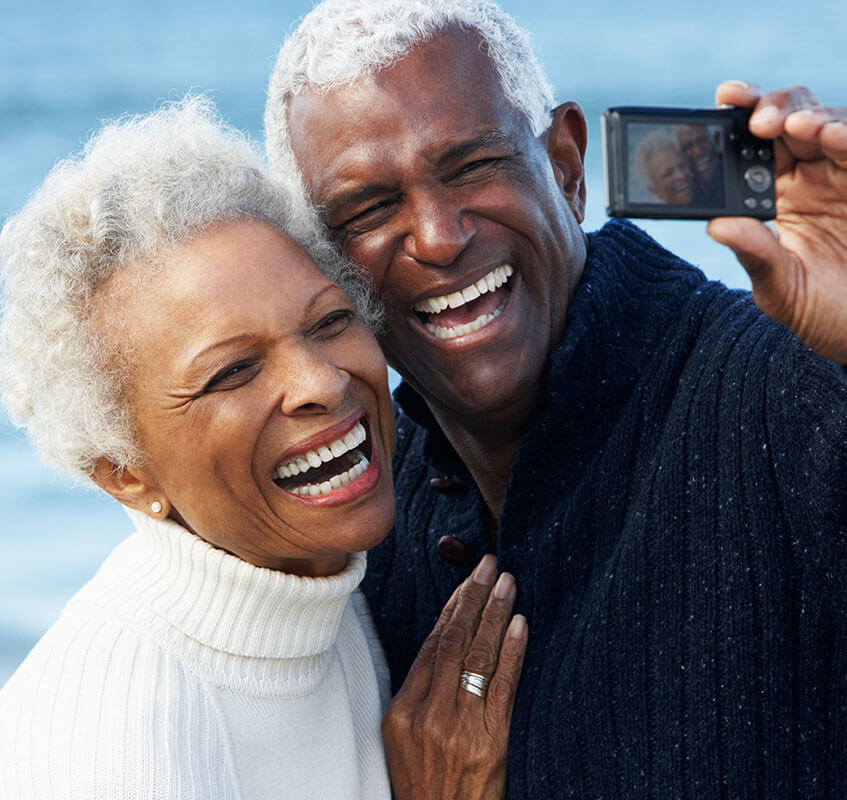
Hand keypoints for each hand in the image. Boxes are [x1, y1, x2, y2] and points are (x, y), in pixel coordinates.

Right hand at [382, 554, 527, 799]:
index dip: (452, 607)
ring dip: (495, 615)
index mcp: (402, 711)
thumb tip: (443, 643)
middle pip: (452, 641)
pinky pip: (503, 686)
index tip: (468, 580)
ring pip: (477, 656)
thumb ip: (419, 694)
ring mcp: (458, 728)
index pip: (431, 644)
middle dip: (473, 598)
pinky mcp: (490, 742)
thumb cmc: (426, 784)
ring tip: (508, 584)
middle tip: (490, 566)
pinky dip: (512, 652)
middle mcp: (428, 715)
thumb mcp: (404, 740)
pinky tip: (520, 625)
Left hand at [706, 81, 846, 361]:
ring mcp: (845, 174)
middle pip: (788, 118)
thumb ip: (754, 254)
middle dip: (771, 107)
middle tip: (758, 121)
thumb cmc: (820, 311)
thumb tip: (715, 225)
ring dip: (811, 116)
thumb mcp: (781, 288)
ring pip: (827, 122)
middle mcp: (809, 177)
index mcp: (774, 196)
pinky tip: (831, 135)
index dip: (737, 118)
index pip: (751, 146)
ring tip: (798, 126)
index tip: (722, 102)